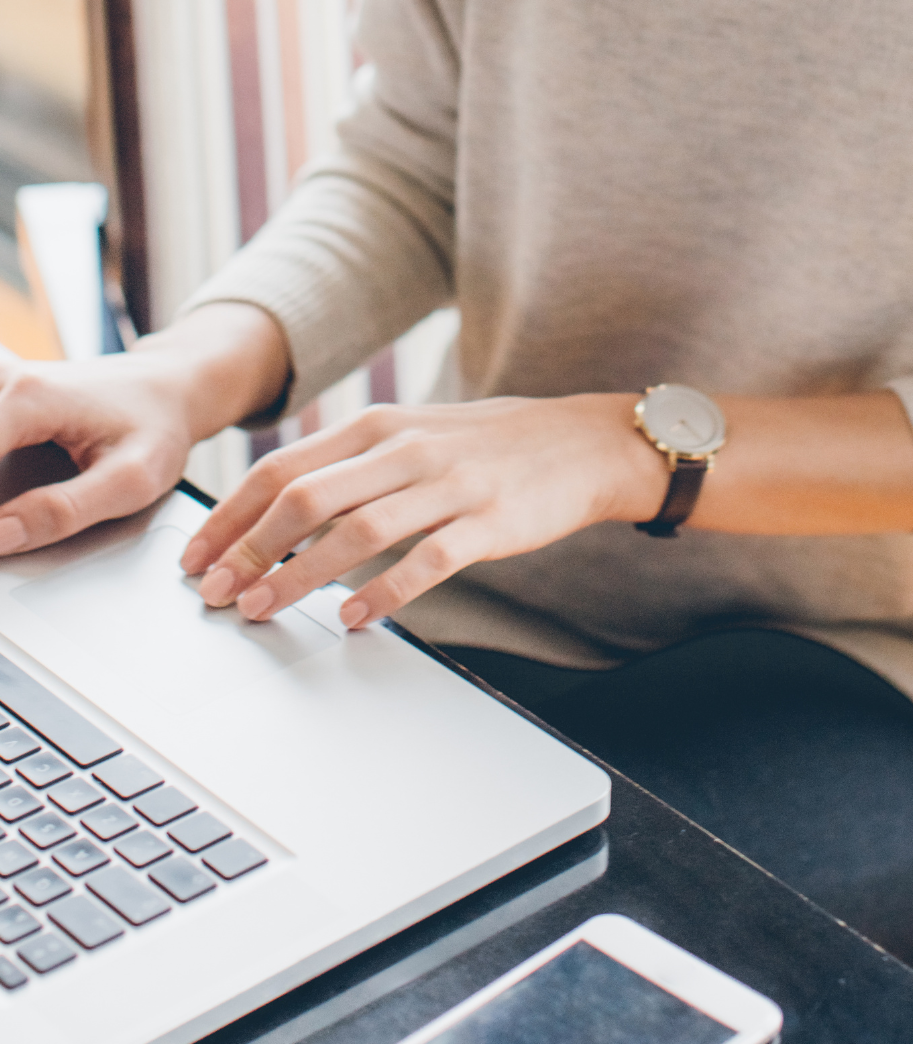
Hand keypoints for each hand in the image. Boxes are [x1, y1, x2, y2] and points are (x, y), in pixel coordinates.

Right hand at [0, 304, 289, 553]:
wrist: (172, 387)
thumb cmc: (158, 427)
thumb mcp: (132, 479)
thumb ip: (63, 512)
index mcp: (31, 399)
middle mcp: (7, 382)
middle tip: (4, 528)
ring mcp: (1, 383)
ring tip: (4, 509)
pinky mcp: (1, 396)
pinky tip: (5, 489)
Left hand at [182, 393, 665, 626]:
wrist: (583, 443)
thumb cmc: (488, 445)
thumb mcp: (412, 434)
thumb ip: (350, 462)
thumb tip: (276, 506)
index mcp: (377, 425)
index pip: (282, 468)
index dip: (232, 514)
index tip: (198, 555)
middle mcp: (405, 448)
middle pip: (306, 498)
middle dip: (250, 549)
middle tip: (216, 592)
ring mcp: (448, 485)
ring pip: (356, 531)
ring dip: (299, 574)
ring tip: (262, 608)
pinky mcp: (488, 522)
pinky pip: (426, 562)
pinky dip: (383, 593)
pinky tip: (353, 617)